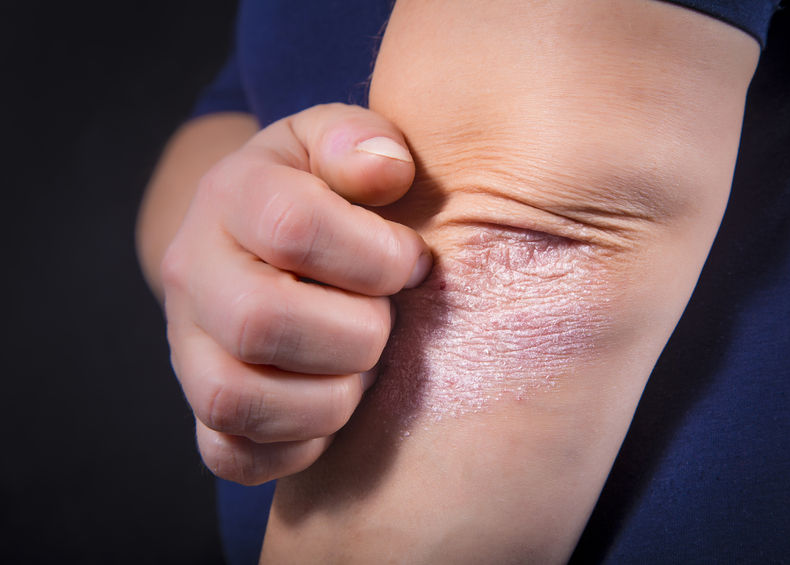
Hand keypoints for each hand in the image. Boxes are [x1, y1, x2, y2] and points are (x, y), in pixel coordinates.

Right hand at [160, 103, 430, 484]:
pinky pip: (230, 454)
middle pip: (260, 321)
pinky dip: (295, 446)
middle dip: (356, 333)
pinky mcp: (200, 408)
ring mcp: (188, 347)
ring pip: (238, 400)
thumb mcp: (338, 145)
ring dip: (329, 397)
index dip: (377, 256)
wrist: (257, 241)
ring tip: (358, 367)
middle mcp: (194, 272)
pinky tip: (330, 407)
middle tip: (383, 322)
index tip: (410, 264)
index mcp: (232, 194)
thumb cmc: (320, 193)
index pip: (294, 228)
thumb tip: (389, 171)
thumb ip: (363, 143)